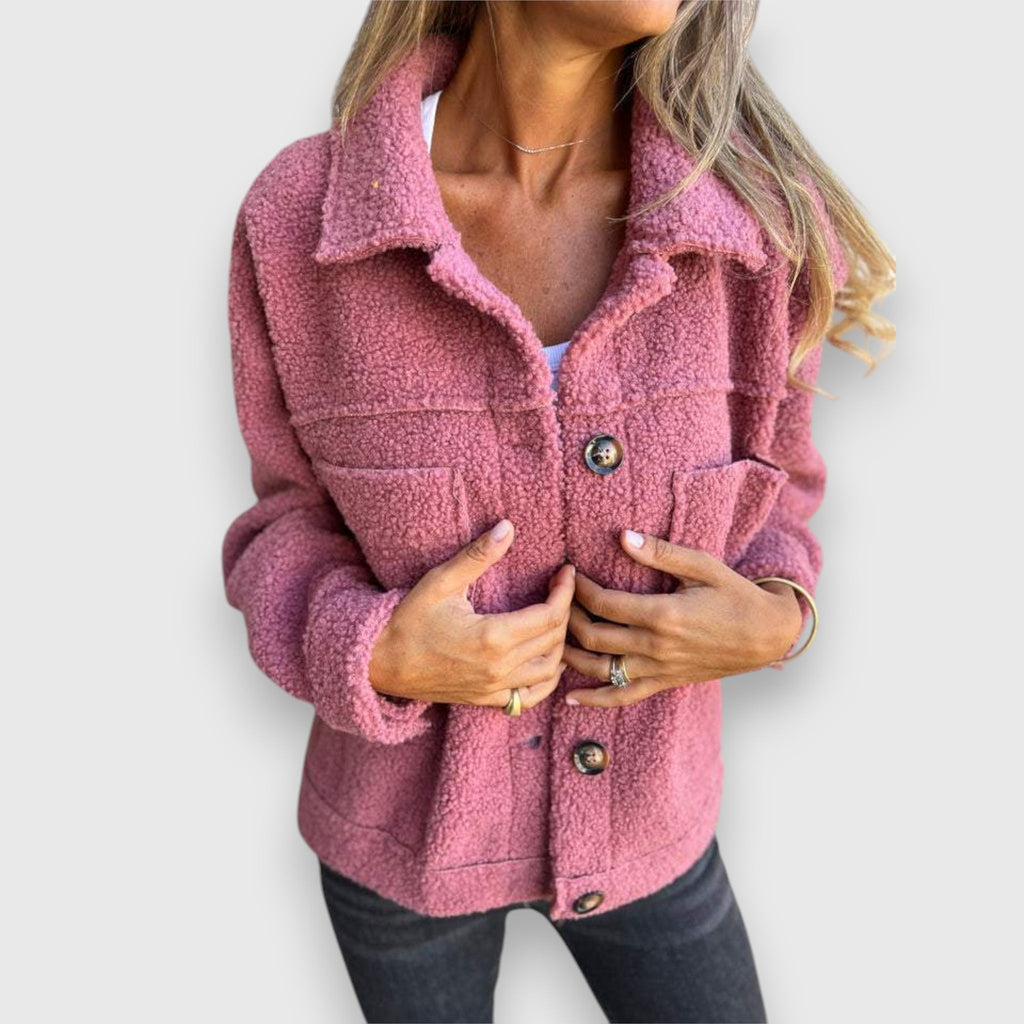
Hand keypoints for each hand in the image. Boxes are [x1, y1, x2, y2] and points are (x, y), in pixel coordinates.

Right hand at [369, 519, 575, 711]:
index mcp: (493, 638)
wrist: (379, 663)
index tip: (566, 572)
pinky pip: (531, 697)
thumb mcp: (440, 582)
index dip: (565, 591)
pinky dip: (547, 679)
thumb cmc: (407, 621)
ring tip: (557, 619)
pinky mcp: (486, 700)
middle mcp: (499, 668)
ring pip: (549, 670)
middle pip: (554, 640)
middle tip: (562, 588)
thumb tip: (507, 528)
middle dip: (566, 611)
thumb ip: (477, 556)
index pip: (550, 614)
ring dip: (560, 644)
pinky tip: (547, 661)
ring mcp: (494, 689)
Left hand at [561, 529, 802, 706]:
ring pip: (600, 670)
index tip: (568, 572)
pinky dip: (595, 700)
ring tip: (552, 638)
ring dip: (571, 655)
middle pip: (594, 636)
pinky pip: (623, 697)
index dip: (580, 588)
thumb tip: (623, 536)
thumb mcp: (703, 566)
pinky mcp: (664, 683)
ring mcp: (659, 669)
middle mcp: (656, 647)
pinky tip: (570, 698)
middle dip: (568, 616)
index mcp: (663, 614)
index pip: (604, 603)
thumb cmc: (736, 595)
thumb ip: (661, 553)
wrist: (767, 635)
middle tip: (556, 599)